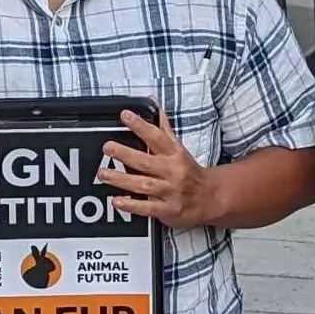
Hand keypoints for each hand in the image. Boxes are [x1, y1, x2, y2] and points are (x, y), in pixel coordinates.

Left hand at [99, 109, 218, 228]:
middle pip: (146, 161)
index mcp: (175, 154)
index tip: (126, 116)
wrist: (211, 197)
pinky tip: (117, 201)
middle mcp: (173, 171)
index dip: (141, 126)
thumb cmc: (189, 171)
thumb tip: (153, 104)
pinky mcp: (168, 209)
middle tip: (107, 147)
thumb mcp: (179, 148)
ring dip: (122, 179)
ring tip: (103, 174)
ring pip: (143, 185)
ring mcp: (170, 191)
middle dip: (125, 154)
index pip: (157, 137)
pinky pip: (148, 208)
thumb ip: (163, 129)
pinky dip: (132, 205)